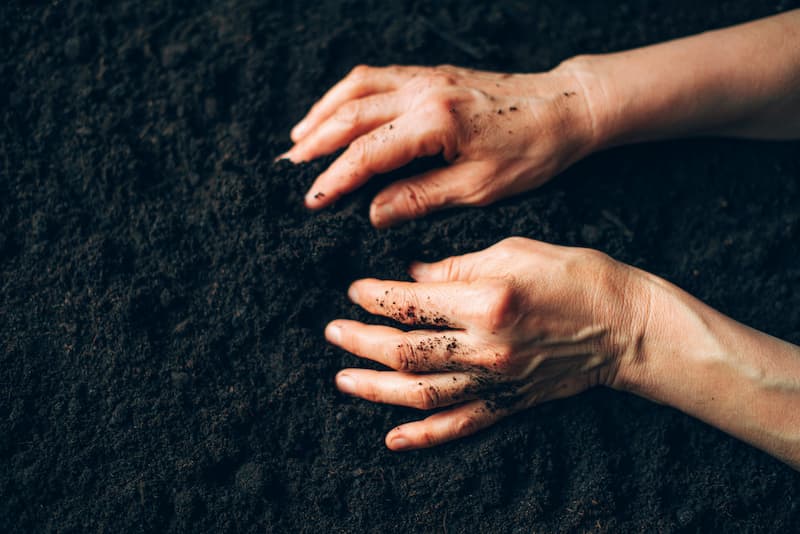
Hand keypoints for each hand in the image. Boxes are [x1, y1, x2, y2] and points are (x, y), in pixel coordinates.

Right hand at [283, 64, 598, 226]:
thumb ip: (421, 198)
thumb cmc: (531, 151)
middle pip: (351, 112)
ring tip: (298, 140)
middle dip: (314, 143)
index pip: (368, 151)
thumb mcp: (479, 187)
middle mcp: (424, 91)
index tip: (309, 201)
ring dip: (323, 113)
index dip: (334, 178)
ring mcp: (425, 76)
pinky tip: (336, 112)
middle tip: (286, 170)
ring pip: (357, 87)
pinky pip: (375, 76)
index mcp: (436, 121)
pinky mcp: (430, 73)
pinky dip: (346, 95)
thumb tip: (373, 214)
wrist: (563, 107)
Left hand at [326, 237, 650, 449]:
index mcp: (487, 302)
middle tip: (334, 331)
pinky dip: (424, 436)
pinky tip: (393, 439)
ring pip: (420, 394)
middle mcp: (486, 348)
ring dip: (376, 388)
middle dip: (361, 341)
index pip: (412, 303)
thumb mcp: (514, 251)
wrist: (627, 327)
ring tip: (344, 379)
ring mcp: (496, 382)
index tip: (356, 290)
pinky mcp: (508, 403)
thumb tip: (412, 277)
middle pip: (405, 352)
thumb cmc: (577, 278)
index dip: (375, 297)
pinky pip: (459, 425)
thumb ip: (456, 267)